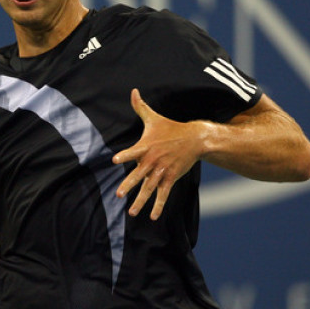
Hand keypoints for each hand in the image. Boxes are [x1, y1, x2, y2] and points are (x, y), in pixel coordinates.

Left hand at [112, 89, 206, 219]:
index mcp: (146, 146)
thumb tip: (133, 91)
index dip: (125, 155)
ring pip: (149, 188)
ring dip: (140, 201)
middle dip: (129, 185)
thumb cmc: (170, 128)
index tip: (115, 160)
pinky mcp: (170, 178)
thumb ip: (140, 107)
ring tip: (131, 212)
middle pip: (139, 175)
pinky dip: (158, 206)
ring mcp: (162, 171)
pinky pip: (163, 194)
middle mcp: (153, 161)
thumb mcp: (154, 118)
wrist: (195, 139)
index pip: (132, 151)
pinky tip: (152, 217)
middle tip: (119, 194)